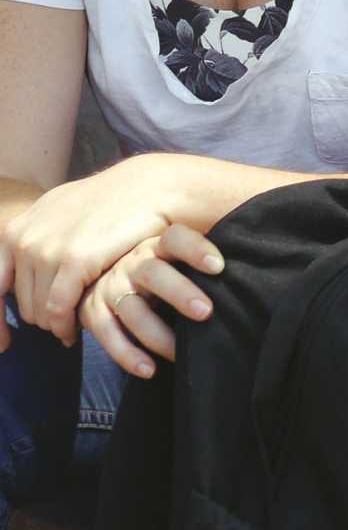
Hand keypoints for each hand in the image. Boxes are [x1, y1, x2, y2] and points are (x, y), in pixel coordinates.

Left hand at [0, 160, 184, 349]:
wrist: (150, 188)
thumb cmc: (112, 203)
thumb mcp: (61, 214)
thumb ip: (37, 239)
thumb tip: (25, 263)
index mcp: (15, 229)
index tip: (4, 342)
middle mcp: (23, 239)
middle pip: (20, 301)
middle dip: (41, 318)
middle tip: (64, 322)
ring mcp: (46, 249)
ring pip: (37, 310)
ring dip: (54, 324)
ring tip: (73, 325)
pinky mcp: (74, 260)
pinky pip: (58, 309)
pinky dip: (64, 326)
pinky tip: (73, 332)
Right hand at [77, 226, 220, 377]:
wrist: (97, 271)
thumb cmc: (160, 267)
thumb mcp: (176, 257)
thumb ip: (205, 260)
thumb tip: (256, 261)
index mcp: (157, 245)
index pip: (176, 237)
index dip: (196, 249)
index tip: (220, 266)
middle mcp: (131, 262)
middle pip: (154, 273)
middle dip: (179, 293)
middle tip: (206, 312)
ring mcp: (110, 287)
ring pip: (131, 309)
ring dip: (156, 333)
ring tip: (180, 354)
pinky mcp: (92, 311)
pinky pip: (107, 334)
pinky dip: (127, 355)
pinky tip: (149, 370)